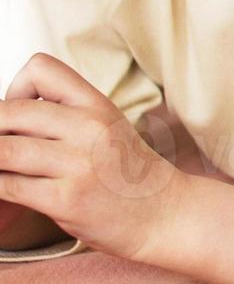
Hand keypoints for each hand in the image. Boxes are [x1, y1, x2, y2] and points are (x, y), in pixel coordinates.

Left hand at [0, 53, 181, 260]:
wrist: (166, 215)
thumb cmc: (128, 175)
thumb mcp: (106, 130)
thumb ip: (63, 119)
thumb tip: (4, 122)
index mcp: (97, 106)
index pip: (40, 69)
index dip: (16, 89)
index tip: (21, 119)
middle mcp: (89, 128)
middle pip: (9, 111)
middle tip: (5, 150)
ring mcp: (79, 164)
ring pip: (2, 150)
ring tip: (4, 170)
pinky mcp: (67, 199)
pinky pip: (6, 186)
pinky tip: (5, 193)